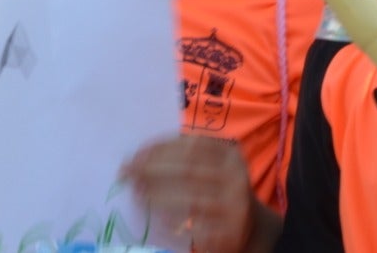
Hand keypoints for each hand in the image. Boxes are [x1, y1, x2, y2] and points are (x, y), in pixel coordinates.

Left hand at [123, 134, 264, 252]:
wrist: (250, 227)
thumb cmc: (218, 191)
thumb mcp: (211, 169)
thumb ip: (185, 160)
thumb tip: (140, 159)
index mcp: (230, 154)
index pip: (193, 145)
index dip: (161, 148)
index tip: (135, 154)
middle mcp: (236, 176)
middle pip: (189, 169)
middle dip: (153, 170)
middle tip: (127, 173)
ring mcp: (236, 204)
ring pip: (191, 198)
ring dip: (158, 195)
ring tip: (135, 193)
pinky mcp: (231, 231)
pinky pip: (197, 226)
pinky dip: (174, 223)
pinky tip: (156, 220)